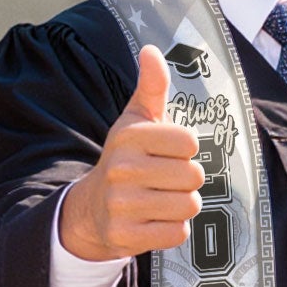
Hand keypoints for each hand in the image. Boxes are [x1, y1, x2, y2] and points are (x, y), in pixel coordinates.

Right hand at [57, 45, 204, 260]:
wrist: (92, 208)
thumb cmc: (126, 158)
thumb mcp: (136, 120)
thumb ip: (152, 87)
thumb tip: (152, 49)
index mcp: (129, 136)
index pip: (190, 142)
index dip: (185, 150)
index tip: (166, 152)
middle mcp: (123, 169)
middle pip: (194, 176)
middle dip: (187, 180)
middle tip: (165, 180)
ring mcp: (122, 205)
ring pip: (189, 205)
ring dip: (182, 205)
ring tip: (161, 199)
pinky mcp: (126, 236)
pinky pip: (178, 233)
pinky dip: (173, 229)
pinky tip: (154, 219)